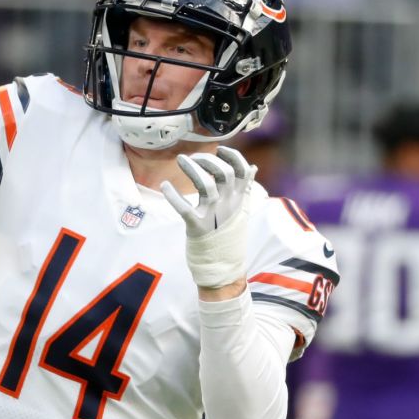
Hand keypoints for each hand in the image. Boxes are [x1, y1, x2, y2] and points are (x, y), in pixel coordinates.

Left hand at [161, 146, 257, 289]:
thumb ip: (246, 188)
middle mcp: (229, 205)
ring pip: (206, 185)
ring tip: (181, 160)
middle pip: (223, 173)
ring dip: (192, 169)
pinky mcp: (197, 227)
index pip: (242, 170)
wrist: (224, 270)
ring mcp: (213, 215)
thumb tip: (253, 167)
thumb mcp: (242, 211)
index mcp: (239, 200)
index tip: (220, 149)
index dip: (232, 156)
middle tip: (193, 158)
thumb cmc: (230, 236)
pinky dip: (173, 195)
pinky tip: (165, 186)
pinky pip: (184, 208)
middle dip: (208, 159)